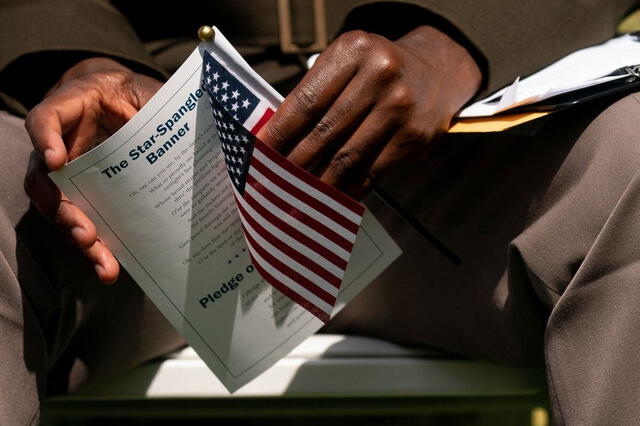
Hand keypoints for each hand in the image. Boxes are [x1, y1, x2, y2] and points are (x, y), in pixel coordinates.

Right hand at [24, 58, 162, 282]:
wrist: (138, 106)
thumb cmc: (141, 95)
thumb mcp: (149, 92)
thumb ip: (155, 105)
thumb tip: (196, 122)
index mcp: (74, 107)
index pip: (46, 120)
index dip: (45, 138)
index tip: (56, 160)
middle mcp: (61, 144)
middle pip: (47, 180)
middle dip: (65, 212)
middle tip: (86, 235)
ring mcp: (70, 173)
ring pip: (61, 210)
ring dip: (80, 238)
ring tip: (103, 263)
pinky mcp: (87, 196)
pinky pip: (85, 221)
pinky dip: (97, 247)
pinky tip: (110, 267)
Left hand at [257, 26, 481, 197]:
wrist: (437, 72)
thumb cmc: (376, 71)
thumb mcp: (347, 64)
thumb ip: (316, 93)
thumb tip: (277, 143)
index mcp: (353, 51)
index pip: (306, 101)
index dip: (279, 133)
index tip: (259, 156)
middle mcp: (380, 76)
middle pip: (324, 133)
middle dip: (293, 165)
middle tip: (272, 186)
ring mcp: (400, 108)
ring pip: (347, 158)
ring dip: (317, 185)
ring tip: (295, 201)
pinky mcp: (414, 138)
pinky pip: (372, 172)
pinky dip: (347, 190)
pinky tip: (329, 200)